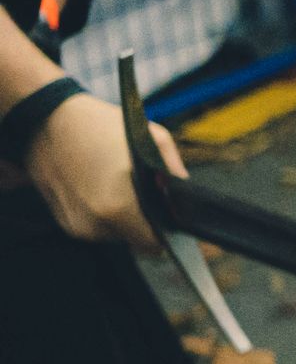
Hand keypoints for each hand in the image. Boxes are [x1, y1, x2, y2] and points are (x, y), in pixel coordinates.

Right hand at [22, 90, 186, 249]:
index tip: (170, 218)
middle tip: (145, 194)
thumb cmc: (98, 125)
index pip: (154, 243)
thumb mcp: (151, 137)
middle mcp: (95, 224)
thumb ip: (173, 172)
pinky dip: (103, 213)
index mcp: (118, 207)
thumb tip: (184, 198)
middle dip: (146, 221)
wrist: (43, 120)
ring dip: (124, 218)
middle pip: (135, 240)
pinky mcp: (64, 221)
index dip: (167, 233)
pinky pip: (96, 226)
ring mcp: (77, 225)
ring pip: (115, 234)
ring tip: (119, 186)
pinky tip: (100, 188)